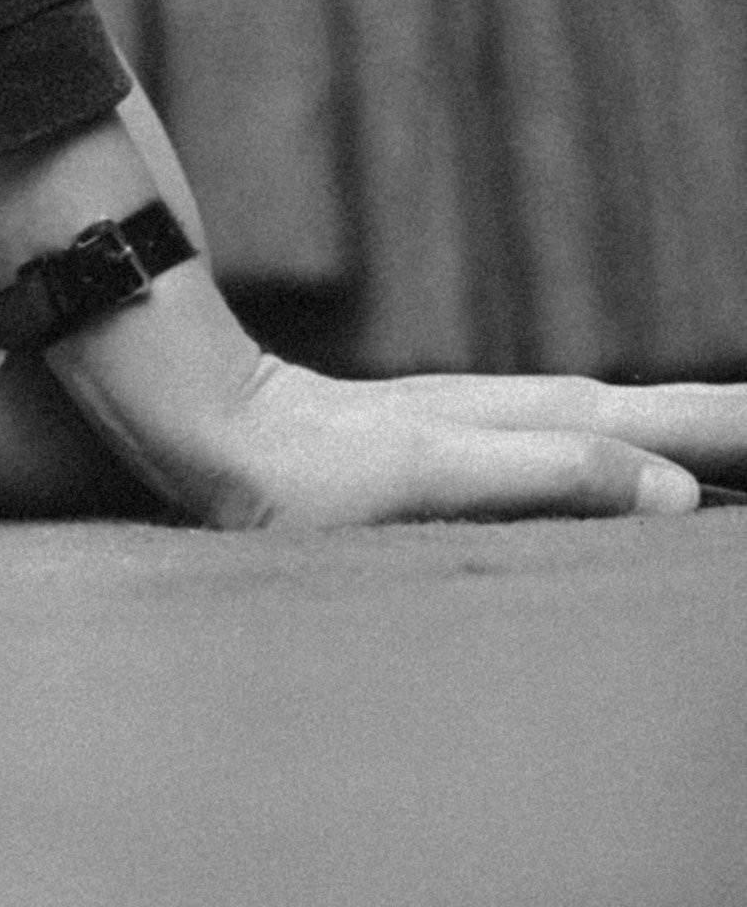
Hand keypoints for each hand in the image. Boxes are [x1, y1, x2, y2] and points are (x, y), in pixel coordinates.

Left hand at [159, 349, 746, 527]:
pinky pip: (572, 449)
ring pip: (615, 427)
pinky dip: (624, 450)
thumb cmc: (309, 467)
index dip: (732, 428)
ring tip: (739, 440)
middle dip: (727, 424)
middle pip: (651, 417)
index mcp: (529, 423)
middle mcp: (518, 419)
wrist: (213, 432)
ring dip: (687, 432)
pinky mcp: (458, 456)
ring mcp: (489, 434)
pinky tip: (634, 473)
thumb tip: (673, 489)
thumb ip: (547, 474)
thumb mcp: (431, 475)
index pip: (663, 424)